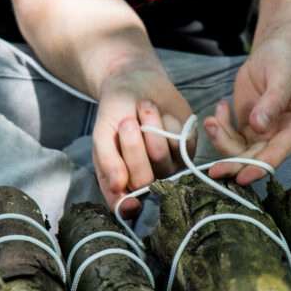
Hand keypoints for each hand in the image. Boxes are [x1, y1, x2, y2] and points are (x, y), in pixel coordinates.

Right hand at [92, 57, 193, 216]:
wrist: (137, 83)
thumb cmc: (116, 112)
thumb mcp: (103, 133)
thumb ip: (107, 160)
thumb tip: (117, 187)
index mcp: (121, 182)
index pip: (125, 206)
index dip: (127, 207)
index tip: (129, 202)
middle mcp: (148, 179)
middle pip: (143, 179)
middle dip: (132, 147)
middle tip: (127, 122)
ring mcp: (170, 166)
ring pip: (160, 156)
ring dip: (149, 126)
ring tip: (143, 108)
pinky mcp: (188, 148)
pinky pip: (178, 141)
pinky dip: (166, 121)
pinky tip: (161, 113)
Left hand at [204, 39, 290, 183]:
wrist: (273, 54)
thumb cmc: (283, 61)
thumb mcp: (282, 74)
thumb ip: (273, 99)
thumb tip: (259, 126)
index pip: (279, 152)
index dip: (261, 167)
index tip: (242, 177)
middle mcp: (283, 136)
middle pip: (257, 159)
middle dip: (234, 164)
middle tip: (213, 169)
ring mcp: (264, 136)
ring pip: (240, 152)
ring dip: (222, 141)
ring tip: (211, 120)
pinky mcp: (248, 131)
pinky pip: (230, 140)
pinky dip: (220, 129)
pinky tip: (221, 107)